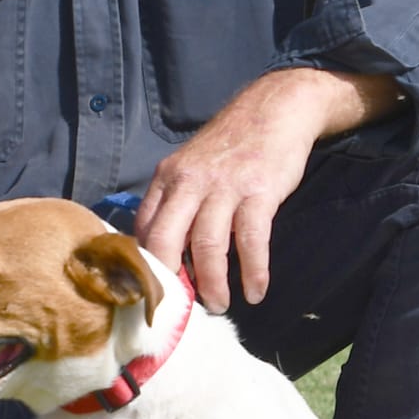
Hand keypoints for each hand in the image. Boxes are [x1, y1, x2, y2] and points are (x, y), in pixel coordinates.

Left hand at [135, 66, 399, 310]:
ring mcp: (223, 186)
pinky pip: (251, 242)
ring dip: (212, 284)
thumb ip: (174, 203)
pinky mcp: (258, 192)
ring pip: (207, 247)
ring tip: (218, 305)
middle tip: (181, 310)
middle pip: (164, 240)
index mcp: (167, 178)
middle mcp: (188, 182)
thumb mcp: (190, 166)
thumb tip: (160, 252)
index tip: (154, 293)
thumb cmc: (231, 146)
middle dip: (170, 283)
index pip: (143, 229)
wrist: (275, 108)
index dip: (146, 266)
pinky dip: (253, 273)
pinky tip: (255, 292)